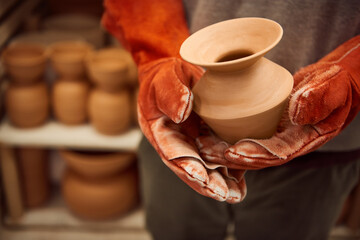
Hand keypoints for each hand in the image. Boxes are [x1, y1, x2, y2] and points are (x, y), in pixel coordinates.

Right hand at [137, 57, 246, 202]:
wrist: (176, 72)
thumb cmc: (166, 76)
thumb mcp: (164, 80)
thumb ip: (170, 95)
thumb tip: (181, 115)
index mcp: (161, 132)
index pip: (172, 153)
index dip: (186, 166)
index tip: (200, 177)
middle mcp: (177, 143)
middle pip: (191, 167)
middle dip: (206, 183)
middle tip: (223, 195)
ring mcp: (193, 142)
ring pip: (206, 166)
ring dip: (220, 182)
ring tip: (235, 195)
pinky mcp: (208, 138)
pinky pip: (218, 156)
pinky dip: (230, 169)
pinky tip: (241, 180)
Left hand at [197, 36, 359, 168]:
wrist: (329, 82)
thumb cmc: (334, 83)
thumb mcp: (333, 85)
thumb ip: (319, 98)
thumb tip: (295, 112)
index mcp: (304, 140)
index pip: (277, 154)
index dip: (255, 155)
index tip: (232, 152)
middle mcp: (287, 143)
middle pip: (256, 157)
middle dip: (231, 157)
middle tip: (206, 151)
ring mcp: (275, 135)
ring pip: (247, 148)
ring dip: (224, 149)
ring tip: (201, 145)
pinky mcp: (266, 125)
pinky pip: (245, 134)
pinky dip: (227, 135)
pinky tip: (208, 130)